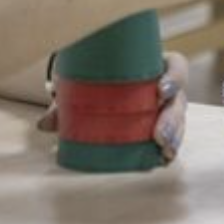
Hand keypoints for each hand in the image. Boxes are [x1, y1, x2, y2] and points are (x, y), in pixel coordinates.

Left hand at [38, 51, 188, 161]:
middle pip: (179, 100)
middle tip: (159, 136)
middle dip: (172, 119)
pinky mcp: (161, 127)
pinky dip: (169, 149)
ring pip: (179, 122)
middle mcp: (164, 86)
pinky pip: (172, 138)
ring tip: (163, 152)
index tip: (160, 90)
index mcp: (153, 64)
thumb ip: (65, 101)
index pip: (176, 66)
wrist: (96, 85)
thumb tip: (44, 125)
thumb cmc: (96, 77)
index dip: (174, 77)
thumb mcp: (82, 80)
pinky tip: (163, 159)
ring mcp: (165, 108)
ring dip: (174, 138)